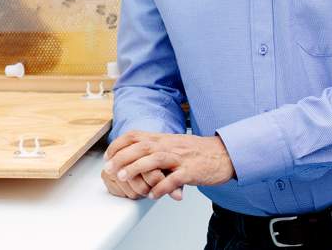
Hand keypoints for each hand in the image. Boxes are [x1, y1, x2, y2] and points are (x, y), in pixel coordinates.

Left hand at [104, 131, 235, 199]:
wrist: (224, 154)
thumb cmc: (196, 152)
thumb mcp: (173, 145)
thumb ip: (155, 149)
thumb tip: (134, 155)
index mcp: (163, 138)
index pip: (135, 135)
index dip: (119, 144)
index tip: (108, 156)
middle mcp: (169, 145)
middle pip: (142, 146)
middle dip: (122, 157)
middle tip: (109, 169)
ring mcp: (181, 158)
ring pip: (155, 159)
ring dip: (137, 168)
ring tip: (124, 177)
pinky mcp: (192, 171)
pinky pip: (175, 179)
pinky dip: (162, 187)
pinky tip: (152, 194)